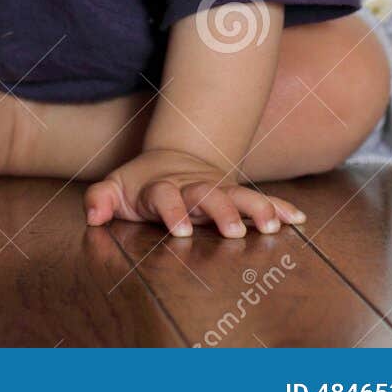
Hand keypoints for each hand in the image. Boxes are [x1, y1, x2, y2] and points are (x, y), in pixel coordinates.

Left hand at [83, 148, 305, 238]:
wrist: (174, 160)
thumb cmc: (142, 184)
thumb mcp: (116, 186)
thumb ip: (101, 198)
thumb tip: (93, 214)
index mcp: (162, 186)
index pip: (165, 196)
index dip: (172, 210)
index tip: (181, 230)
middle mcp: (193, 186)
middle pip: (207, 194)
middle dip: (220, 211)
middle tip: (233, 231)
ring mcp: (217, 189)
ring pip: (238, 196)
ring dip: (255, 208)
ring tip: (272, 225)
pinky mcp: (236, 196)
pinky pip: (261, 200)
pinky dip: (279, 208)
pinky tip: (298, 219)